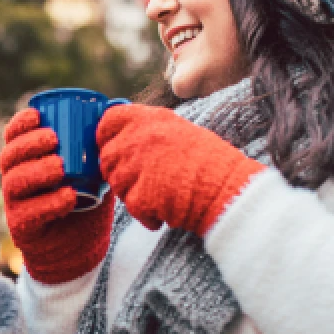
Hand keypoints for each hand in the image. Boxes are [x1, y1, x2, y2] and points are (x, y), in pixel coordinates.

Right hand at [0, 108, 114, 284]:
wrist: (81, 247)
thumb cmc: (86, 201)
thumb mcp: (93, 171)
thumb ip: (99, 146)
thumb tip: (117, 109)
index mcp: (27, 161)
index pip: (13, 137)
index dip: (20, 124)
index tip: (38, 115)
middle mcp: (15, 179)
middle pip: (9, 156)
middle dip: (28, 144)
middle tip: (54, 139)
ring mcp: (16, 204)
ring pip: (15, 182)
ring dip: (37, 171)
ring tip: (60, 167)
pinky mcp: (23, 227)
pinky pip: (30, 213)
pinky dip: (49, 203)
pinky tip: (68, 197)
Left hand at [96, 104, 264, 235]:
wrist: (228, 189)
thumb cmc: (211, 162)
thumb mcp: (179, 131)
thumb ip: (149, 132)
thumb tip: (124, 140)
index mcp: (149, 119)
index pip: (108, 121)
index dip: (105, 136)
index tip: (111, 146)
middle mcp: (139, 138)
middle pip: (107, 157)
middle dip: (120, 172)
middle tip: (142, 181)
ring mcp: (136, 166)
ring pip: (116, 184)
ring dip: (133, 194)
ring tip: (160, 196)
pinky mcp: (140, 195)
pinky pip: (131, 207)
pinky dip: (146, 215)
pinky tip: (166, 211)